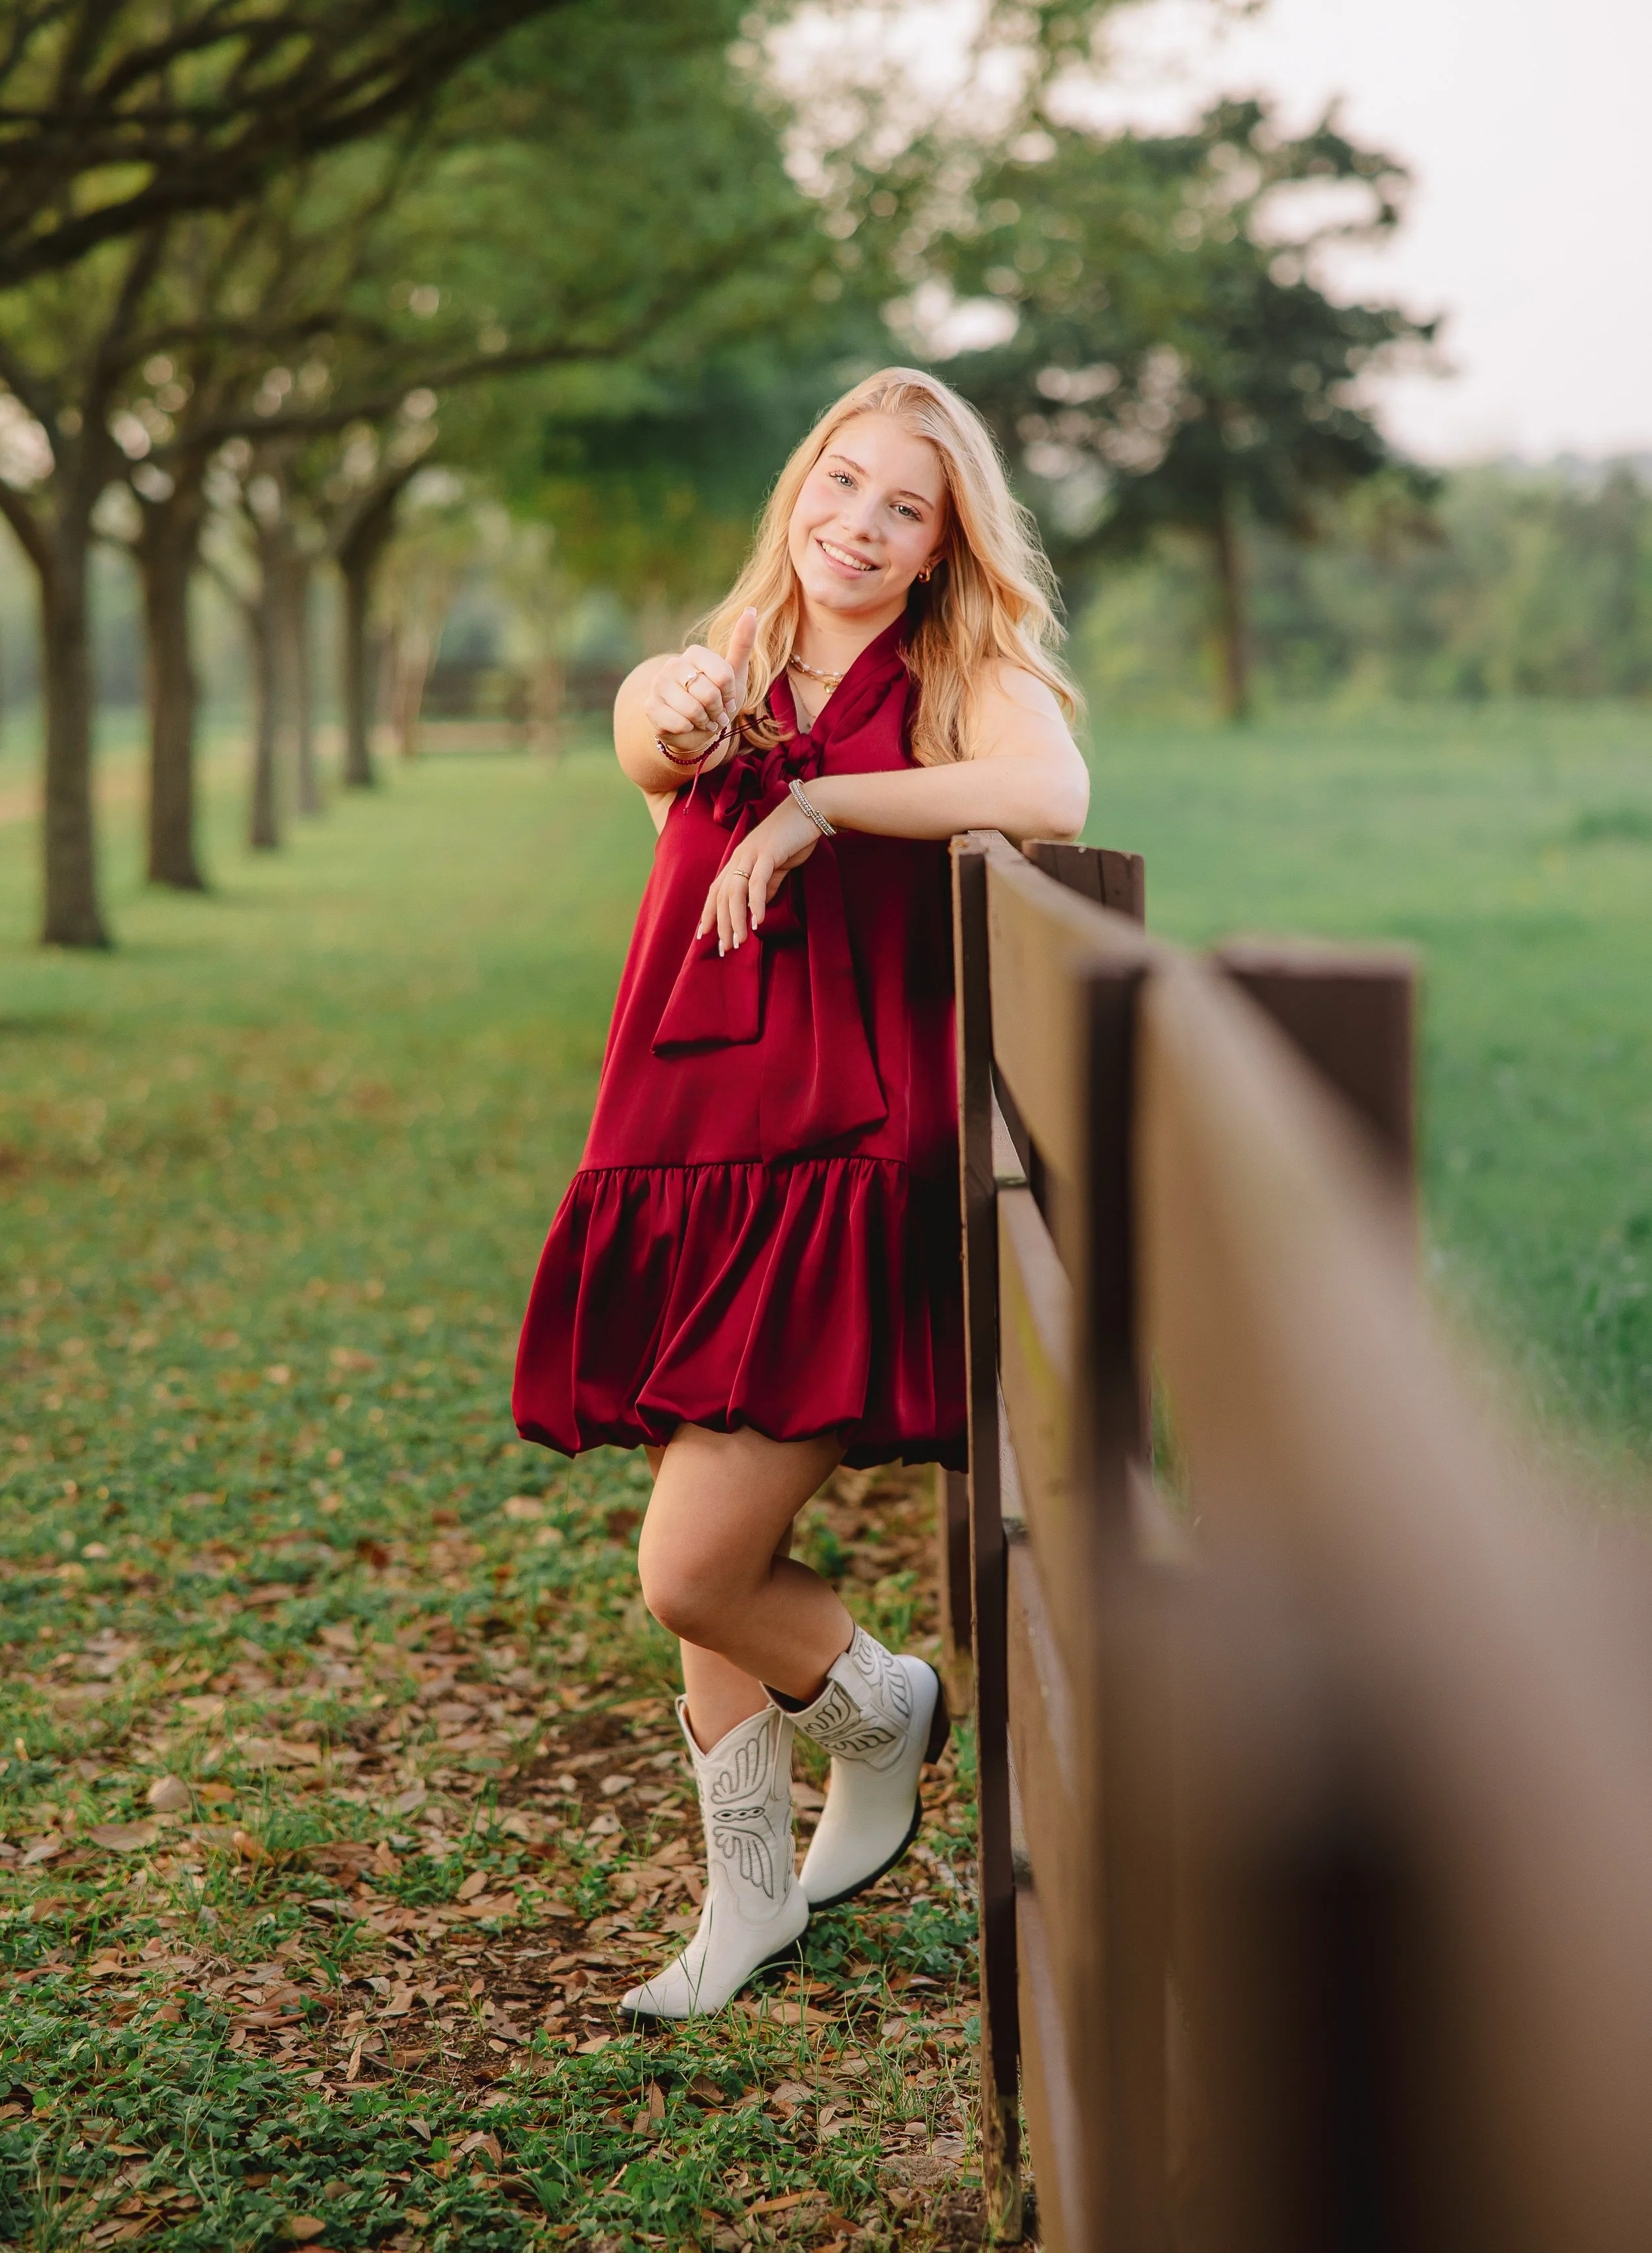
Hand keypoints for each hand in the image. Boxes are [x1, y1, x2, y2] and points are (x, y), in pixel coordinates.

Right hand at [645, 606, 758, 761]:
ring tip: (702, 720)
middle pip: (709, 693)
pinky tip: (686, 726)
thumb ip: (741, 644)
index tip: (727, 699)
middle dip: (717, 711)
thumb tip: (752, 610)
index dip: (730, 694)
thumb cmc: (717, 700)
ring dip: (704, 721)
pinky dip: (688, 730)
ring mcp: (658, 685)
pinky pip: (679, 723)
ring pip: (693, 710)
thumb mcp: (734, 674)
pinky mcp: (650, 707)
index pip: (724, 675)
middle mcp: (673, 665)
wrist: (695, 728)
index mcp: (694, 653)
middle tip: (714, 713)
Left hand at [697, 796, 821, 954]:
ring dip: (735, 919)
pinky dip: (756, 903)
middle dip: (722, 925)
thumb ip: (765, 886)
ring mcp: (751, 854)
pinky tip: (757, 921)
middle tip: (726, 948)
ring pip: (735, 892)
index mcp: (738, 860)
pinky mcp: (768, 854)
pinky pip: (757, 882)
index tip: (704, 936)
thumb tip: (757, 909)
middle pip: (722, 896)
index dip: (709, 913)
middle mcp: (739, 857)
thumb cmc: (793, 838)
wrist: (810, 811)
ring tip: (740, 941)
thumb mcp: (775, 867)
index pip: (716, 891)